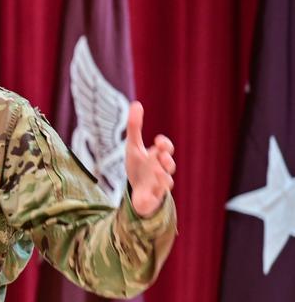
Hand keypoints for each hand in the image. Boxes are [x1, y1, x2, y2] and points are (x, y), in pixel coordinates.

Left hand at [125, 101, 175, 216]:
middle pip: (169, 164)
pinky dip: (154, 193)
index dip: (165, 144)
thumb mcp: (133, 146)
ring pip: (166, 181)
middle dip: (166, 159)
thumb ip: (134, 127)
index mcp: (158, 157)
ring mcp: (159, 185)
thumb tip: (136, 103)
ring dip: (162, 175)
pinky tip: (148, 190)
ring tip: (156, 170)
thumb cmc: (138, 168)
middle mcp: (161, 170)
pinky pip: (157, 197)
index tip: (157, 140)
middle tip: (161, 154)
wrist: (137, 193)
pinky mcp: (153, 199)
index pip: (166, 148)